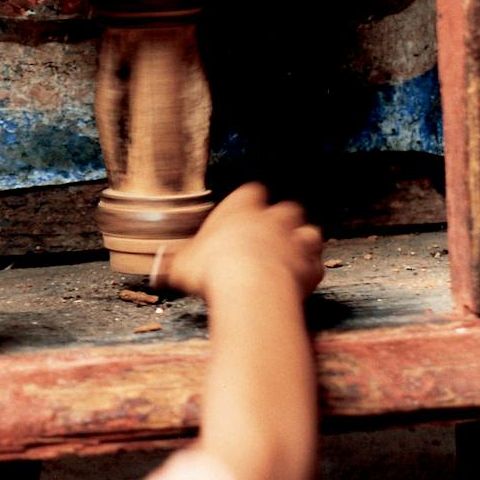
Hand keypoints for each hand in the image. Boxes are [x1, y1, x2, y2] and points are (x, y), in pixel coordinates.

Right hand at [152, 183, 323, 301]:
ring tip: (288, 256)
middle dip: (282, 221)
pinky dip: (310, 270)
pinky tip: (298, 281)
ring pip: (310, 232)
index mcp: (241, 208)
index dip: (248, 203)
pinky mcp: (311, 267)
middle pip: (287, 209)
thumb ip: (180, 263)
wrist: (251, 287)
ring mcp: (295, 241)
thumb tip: (163, 271)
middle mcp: (272, 218)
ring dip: (301, 243)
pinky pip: (316, 264)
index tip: (241, 214)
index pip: (251, 192)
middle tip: (267, 237)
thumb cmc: (212, 269)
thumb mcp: (182, 265)